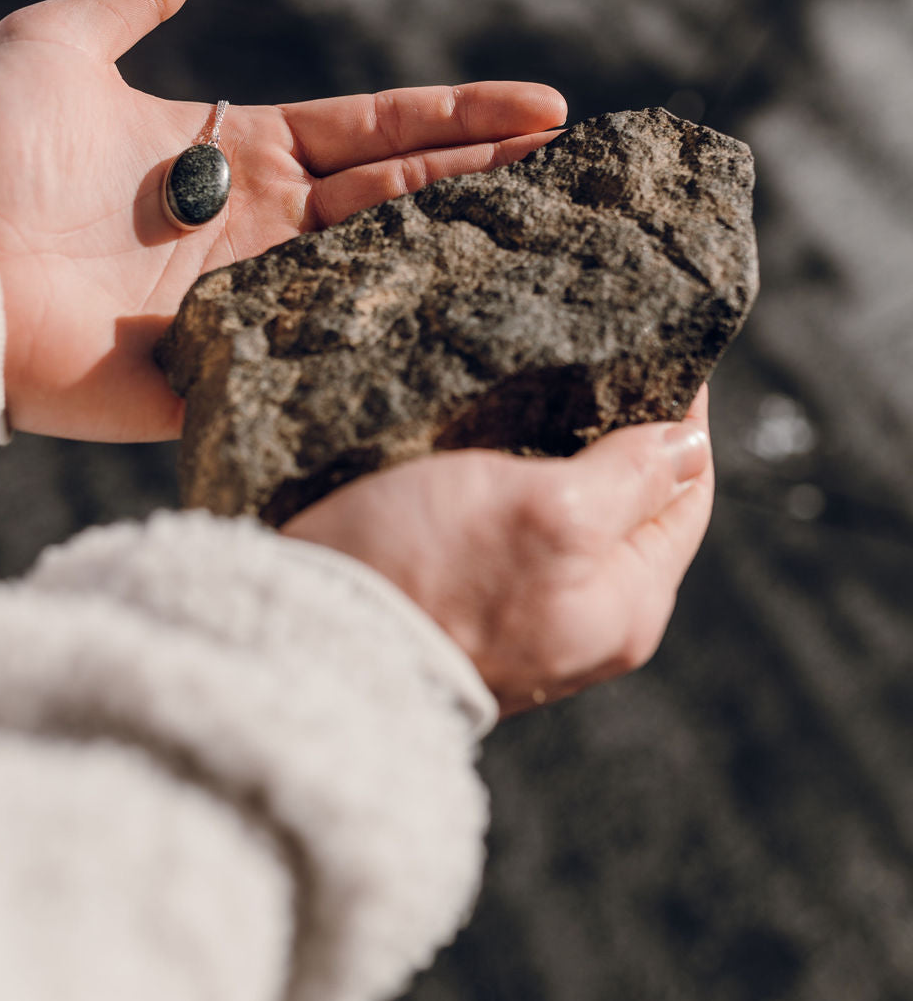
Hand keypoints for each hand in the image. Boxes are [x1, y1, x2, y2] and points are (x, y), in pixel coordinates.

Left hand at [0, 0, 565, 442]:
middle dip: (487, 176)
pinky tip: (468, 332)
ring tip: (554, 230)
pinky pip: (321, 353)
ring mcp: (250, 299)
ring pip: (377, 269)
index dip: (457, 117)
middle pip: (398, 197)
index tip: (541, 105)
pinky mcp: (224, 369)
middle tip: (575, 163)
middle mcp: (259, 224)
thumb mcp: (58, 47)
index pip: (373, 130)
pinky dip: (391, 342)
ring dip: (461, 250)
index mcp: (237, 150)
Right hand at [282, 388, 713, 715]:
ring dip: (559, 461)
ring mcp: (528, 626)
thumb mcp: (549, 510)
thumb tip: (690, 443)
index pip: (686, 494)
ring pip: (570, 522)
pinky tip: (481, 453)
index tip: (660, 353)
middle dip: (619, 439)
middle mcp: (588, 624)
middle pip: (631, 511)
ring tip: (533, 396)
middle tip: (593, 362)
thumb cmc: (430, 574)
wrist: (309, 647)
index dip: (678, 421)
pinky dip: (511, 492)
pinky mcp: (470, 616)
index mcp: (628, 604)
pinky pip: (514, 541)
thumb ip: (631, 479)